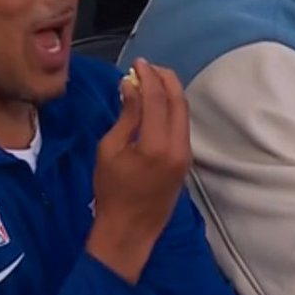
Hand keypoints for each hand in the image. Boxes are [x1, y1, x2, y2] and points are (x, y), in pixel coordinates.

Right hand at [88, 58, 190, 281]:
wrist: (129, 230)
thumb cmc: (111, 192)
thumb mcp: (110, 150)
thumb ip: (126, 116)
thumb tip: (131, 86)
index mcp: (155, 145)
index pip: (157, 98)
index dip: (148, 76)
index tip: (137, 64)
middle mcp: (177, 147)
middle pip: (178, 101)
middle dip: (164, 79)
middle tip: (147, 68)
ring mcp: (185, 155)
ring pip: (184, 113)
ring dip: (170, 93)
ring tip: (150, 82)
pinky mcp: (185, 161)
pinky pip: (182, 126)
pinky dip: (171, 109)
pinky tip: (156, 105)